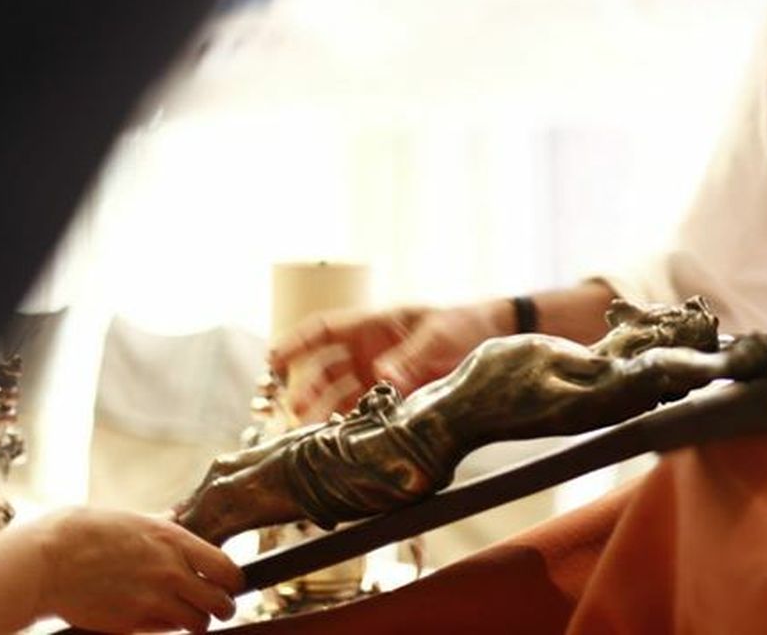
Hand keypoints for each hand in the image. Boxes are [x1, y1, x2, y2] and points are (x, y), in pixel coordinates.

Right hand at [34, 508, 241, 632]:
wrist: (48, 561)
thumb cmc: (86, 533)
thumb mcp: (133, 519)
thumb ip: (161, 523)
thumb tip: (176, 515)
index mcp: (174, 540)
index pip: (226, 568)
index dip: (233, 580)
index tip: (231, 584)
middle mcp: (171, 571)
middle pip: (220, 601)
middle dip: (223, 607)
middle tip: (219, 607)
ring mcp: (152, 600)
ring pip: (197, 622)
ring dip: (199, 622)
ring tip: (194, 618)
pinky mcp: (132, 623)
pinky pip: (166, 630)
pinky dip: (170, 627)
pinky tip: (163, 618)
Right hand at [270, 301, 510, 421]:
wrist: (494, 335)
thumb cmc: (463, 322)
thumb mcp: (438, 334)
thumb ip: (412, 356)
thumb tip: (384, 375)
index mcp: (371, 326)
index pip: (322, 331)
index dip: (295, 343)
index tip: (272, 359)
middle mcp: (367, 354)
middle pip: (324, 372)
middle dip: (305, 392)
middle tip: (294, 412)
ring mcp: (378, 378)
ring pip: (339, 398)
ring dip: (323, 415)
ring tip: (311, 437)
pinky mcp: (394, 399)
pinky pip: (364, 414)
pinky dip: (351, 428)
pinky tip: (341, 444)